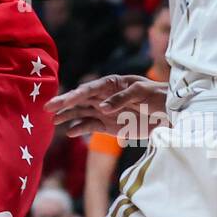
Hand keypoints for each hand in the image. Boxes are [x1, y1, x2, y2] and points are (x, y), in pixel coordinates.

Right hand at [45, 74, 168, 138]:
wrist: (171, 113)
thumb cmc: (157, 96)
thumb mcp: (142, 92)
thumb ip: (121, 98)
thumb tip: (102, 107)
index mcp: (110, 84)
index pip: (87, 90)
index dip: (71, 96)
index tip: (58, 102)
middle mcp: (104, 97)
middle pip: (79, 101)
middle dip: (63, 105)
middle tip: (46, 110)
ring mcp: (105, 112)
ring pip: (81, 114)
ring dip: (67, 117)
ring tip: (53, 122)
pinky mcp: (110, 126)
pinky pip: (91, 127)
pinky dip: (80, 130)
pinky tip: (70, 132)